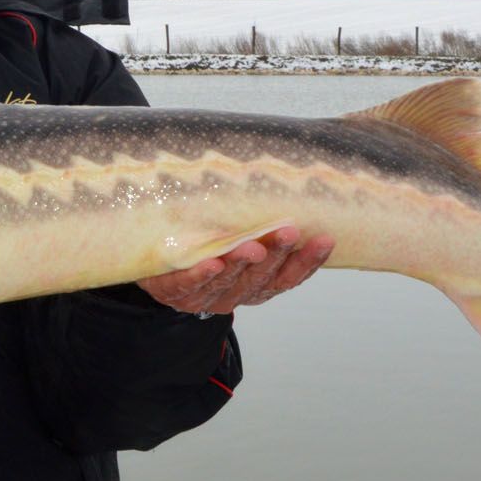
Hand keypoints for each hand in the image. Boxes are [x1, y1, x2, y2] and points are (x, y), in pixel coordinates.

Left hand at [136, 227, 334, 315]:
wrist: (156, 266)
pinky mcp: (175, 292)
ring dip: (241, 264)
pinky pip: (188, 285)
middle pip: (260, 279)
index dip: (308, 262)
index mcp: (257, 284)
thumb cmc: (205, 247)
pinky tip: (211, 263)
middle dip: (276, 255)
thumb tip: (289, 184)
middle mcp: (236, 294)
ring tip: (252, 247)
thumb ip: (259, 224)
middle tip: (287, 232)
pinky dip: (201, 275)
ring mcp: (205, 296)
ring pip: (227, 282)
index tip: (325, 239)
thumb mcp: (237, 236)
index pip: (289, 277)